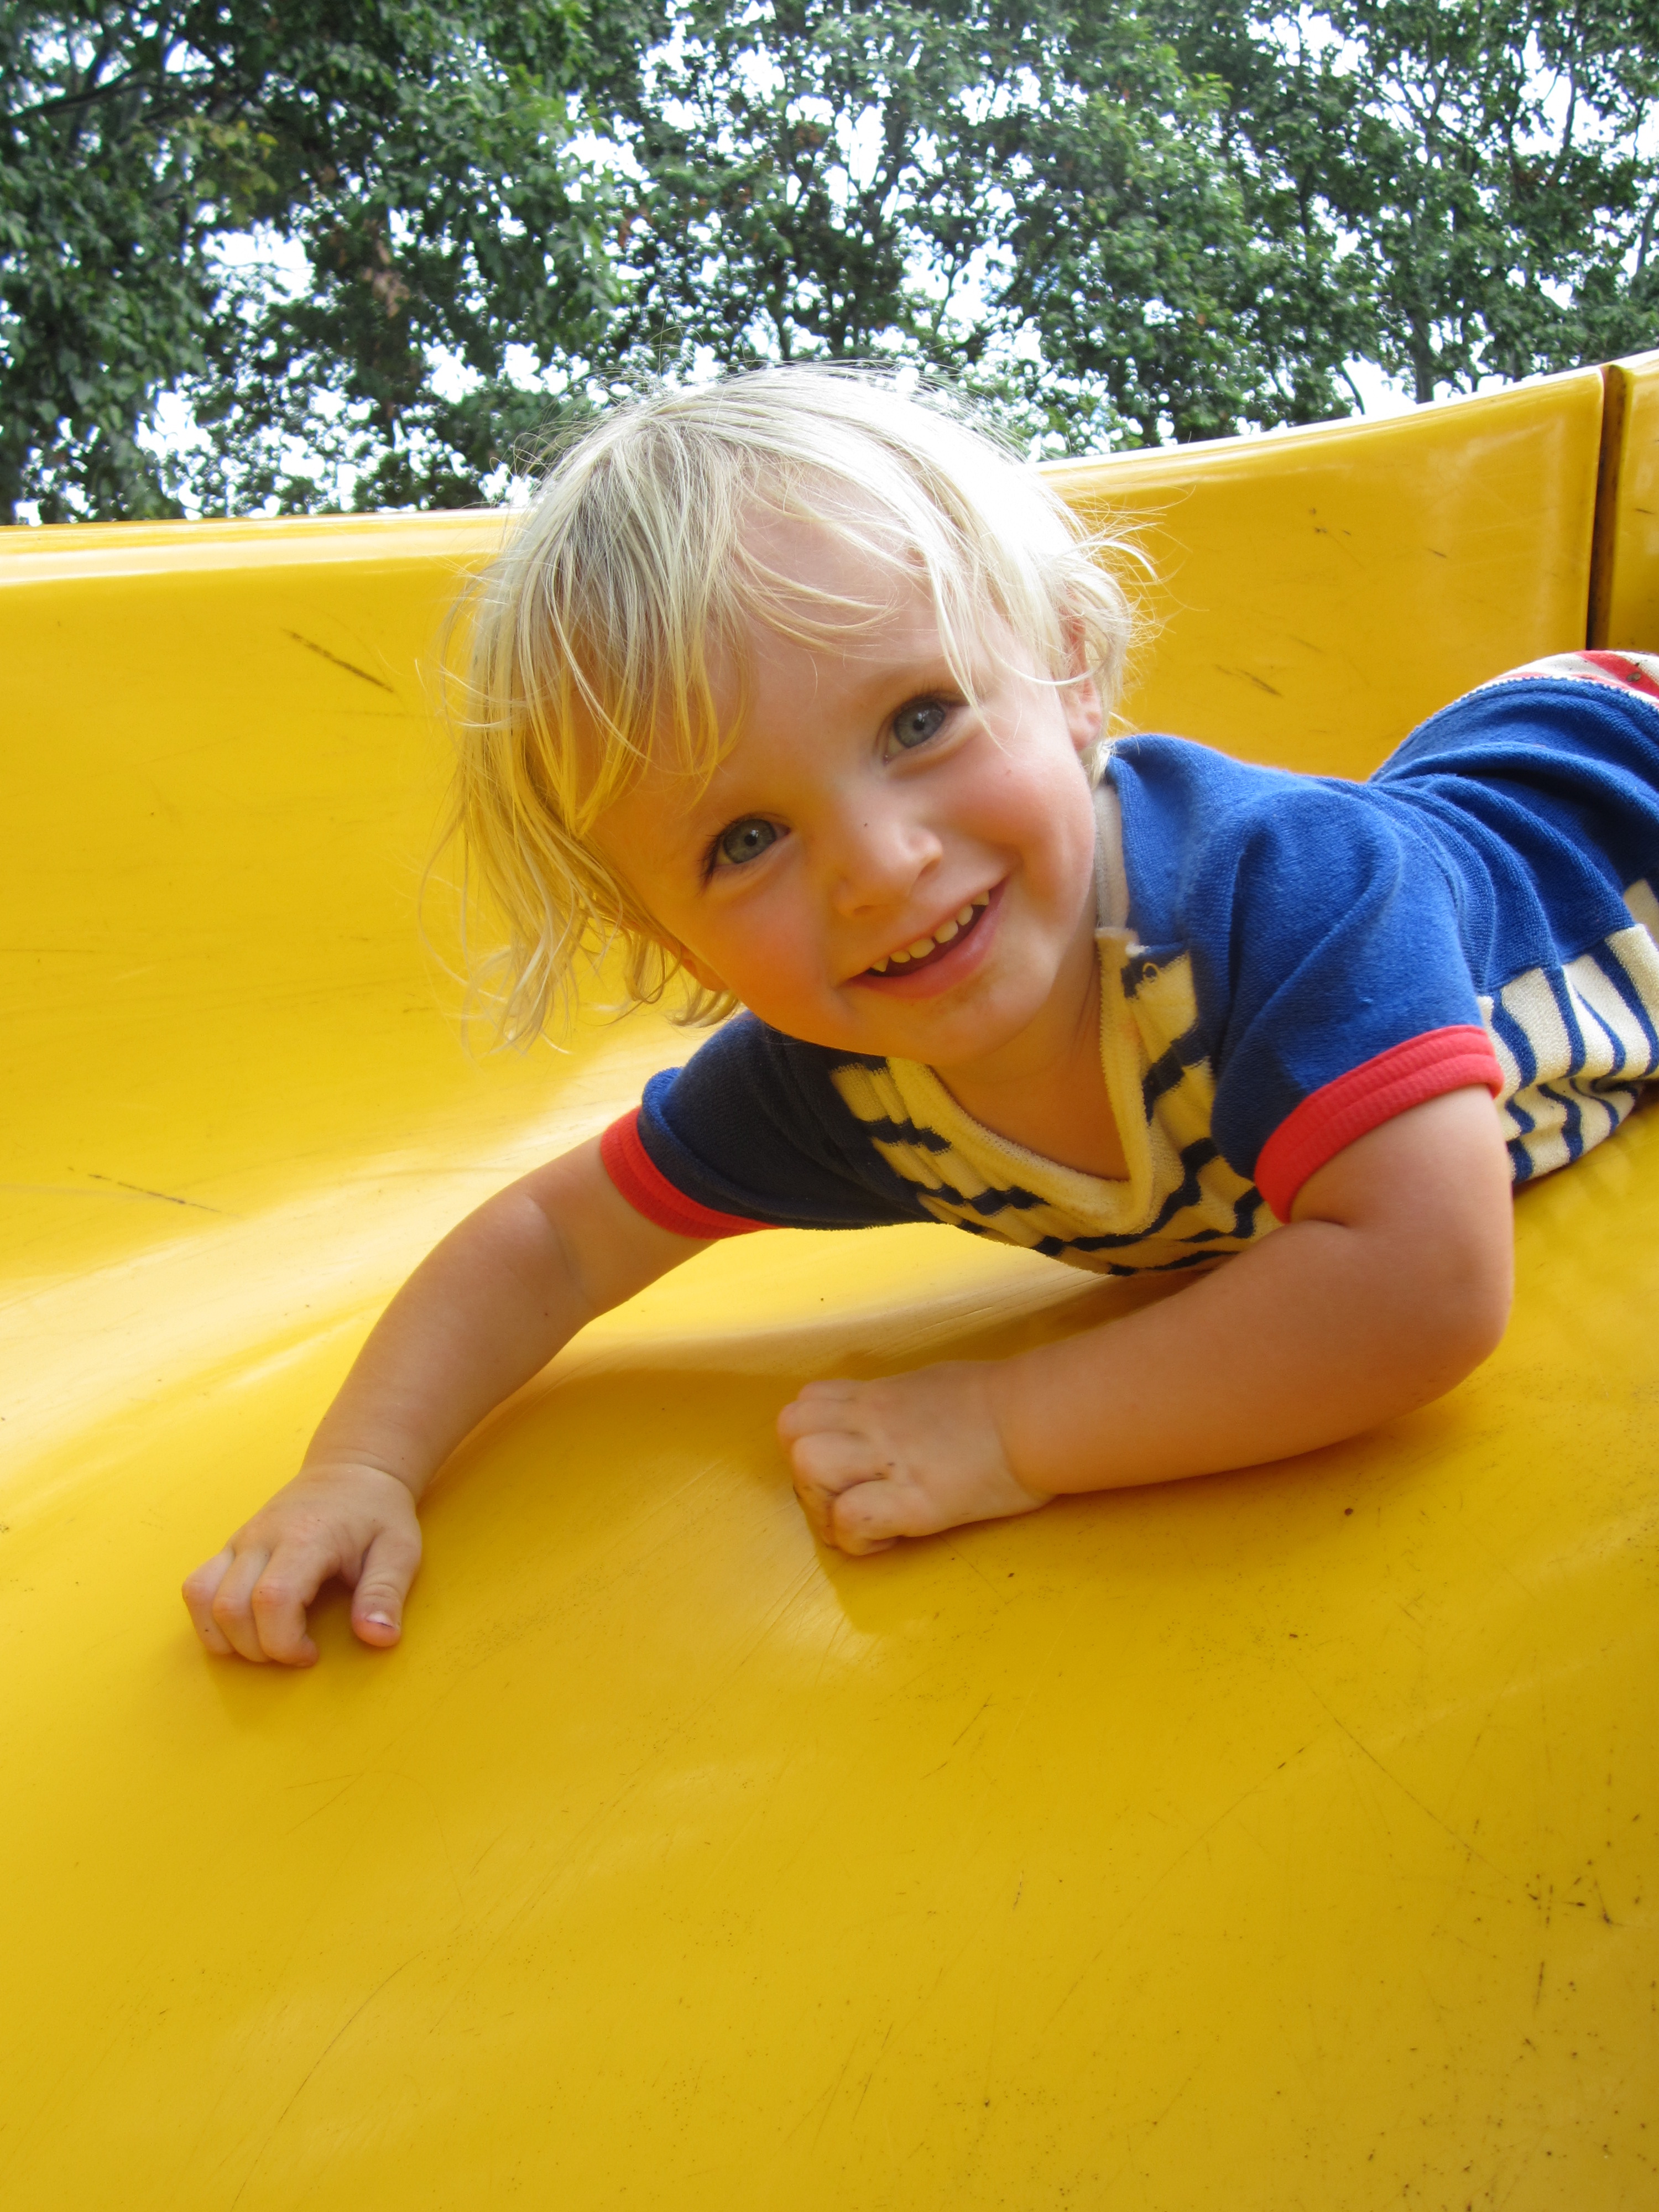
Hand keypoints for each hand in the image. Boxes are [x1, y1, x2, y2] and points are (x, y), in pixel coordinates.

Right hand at [181, 1463, 422, 1664]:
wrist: (352, 1470)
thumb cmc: (378, 1512)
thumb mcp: (400, 1549)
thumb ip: (386, 1594)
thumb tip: (378, 1638)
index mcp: (306, 1537)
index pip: (273, 1600)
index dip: (285, 1643)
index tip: (312, 1654)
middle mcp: (263, 1536)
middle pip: (230, 1607)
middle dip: (258, 1649)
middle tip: (295, 1651)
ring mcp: (241, 1540)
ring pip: (202, 1598)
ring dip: (227, 1638)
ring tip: (268, 1641)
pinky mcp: (230, 1547)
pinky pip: (196, 1587)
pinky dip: (210, 1619)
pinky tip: (245, 1628)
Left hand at [776, 1362, 1050, 1555]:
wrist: (1039, 1419)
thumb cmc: (1002, 1401)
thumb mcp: (932, 1387)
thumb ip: (898, 1405)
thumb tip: (888, 1421)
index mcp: (878, 1396)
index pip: (805, 1404)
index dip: (810, 1439)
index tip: (843, 1468)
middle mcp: (874, 1421)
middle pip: (792, 1431)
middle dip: (805, 1474)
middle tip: (845, 1499)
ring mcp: (891, 1459)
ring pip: (809, 1467)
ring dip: (824, 1505)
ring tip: (860, 1521)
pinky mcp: (915, 1501)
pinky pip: (851, 1518)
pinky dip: (858, 1540)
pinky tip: (888, 1540)